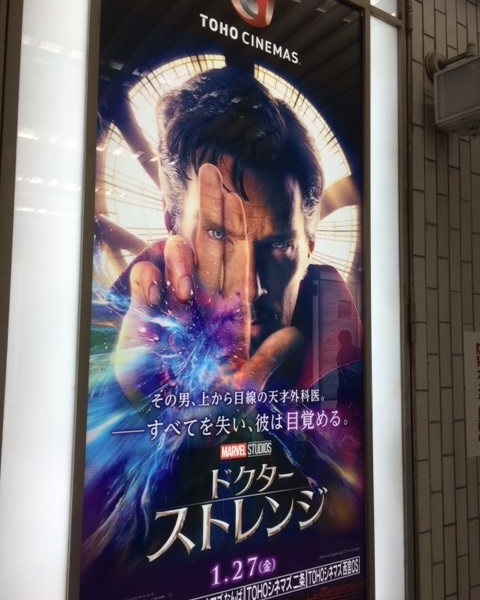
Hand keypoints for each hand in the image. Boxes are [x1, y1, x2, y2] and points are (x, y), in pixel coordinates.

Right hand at [113, 163, 301, 412]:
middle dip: (211, 210)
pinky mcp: (143, 312)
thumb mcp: (242, 391)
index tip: (238, 198)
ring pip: (178, 257)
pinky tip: (154, 298)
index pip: (237, 264)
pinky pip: (145, 279)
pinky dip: (148, 280)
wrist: (158, 427)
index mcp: (228, 316)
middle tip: (212, 172)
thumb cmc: (202, 414)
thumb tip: (294, 333)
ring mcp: (172, 305)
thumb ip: (266, 360)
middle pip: (209, 248)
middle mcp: (202, 304)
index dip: (237, 231)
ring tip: (180, 298)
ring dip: (181, 263)